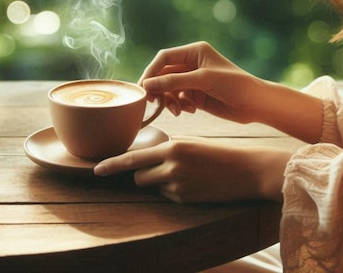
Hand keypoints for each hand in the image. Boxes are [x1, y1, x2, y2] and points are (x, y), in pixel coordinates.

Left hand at [94, 137, 290, 203]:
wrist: (246, 170)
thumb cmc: (218, 153)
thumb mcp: (190, 143)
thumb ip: (167, 150)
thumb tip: (145, 161)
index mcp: (172, 147)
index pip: (133, 159)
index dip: (112, 166)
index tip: (96, 170)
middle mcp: (172, 166)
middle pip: (139, 176)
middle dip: (142, 175)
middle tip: (159, 169)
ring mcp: (179, 185)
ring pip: (154, 187)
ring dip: (159, 183)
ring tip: (185, 174)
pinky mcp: (186, 200)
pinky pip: (169, 196)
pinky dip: (175, 191)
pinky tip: (194, 183)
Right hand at [139, 41, 263, 122]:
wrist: (256, 104)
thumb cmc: (234, 84)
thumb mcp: (202, 80)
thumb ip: (174, 82)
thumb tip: (147, 85)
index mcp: (194, 51)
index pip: (164, 58)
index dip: (151, 71)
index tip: (143, 87)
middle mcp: (191, 63)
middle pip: (164, 74)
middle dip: (159, 88)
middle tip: (153, 102)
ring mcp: (194, 80)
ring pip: (169, 88)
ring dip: (169, 100)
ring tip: (177, 111)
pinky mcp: (196, 95)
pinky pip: (178, 99)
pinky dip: (179, 105)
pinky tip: (189, 110)